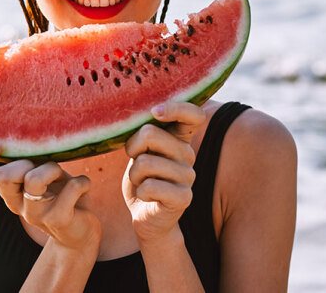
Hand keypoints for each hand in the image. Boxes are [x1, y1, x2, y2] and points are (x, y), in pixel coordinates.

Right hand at [0, 142, 100, 252]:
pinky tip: (84, 187)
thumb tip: (28, 129)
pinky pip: (70, 188)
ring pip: (34, 179)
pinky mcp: (57, 220)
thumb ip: (30, 160)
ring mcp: (34, 214)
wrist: (81, 232)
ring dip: (54, 169)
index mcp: (9, 190)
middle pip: (2, 176)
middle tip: (44, 167)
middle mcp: (15, 203)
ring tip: (63, 176)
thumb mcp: (42, 174)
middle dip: (26, 162)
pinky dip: (82, 182)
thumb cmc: (60, 194)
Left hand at [123, 101, 205, 242]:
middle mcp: (188, 154)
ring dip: (134, 175)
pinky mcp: (184, 197)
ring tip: (142, 182)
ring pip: (145, 162)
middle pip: (150, 133)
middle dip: (131, 149)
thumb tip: (138, 115)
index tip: (154, 111)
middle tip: (135, 162)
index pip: (193, 114)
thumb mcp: (139, 151)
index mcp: (179, 139)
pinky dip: (140, 192)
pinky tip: (148, 197)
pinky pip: (150, 186)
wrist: (146, 217)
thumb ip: (145, 134)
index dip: (175, 107)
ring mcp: (188, 176)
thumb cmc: (141, 179)